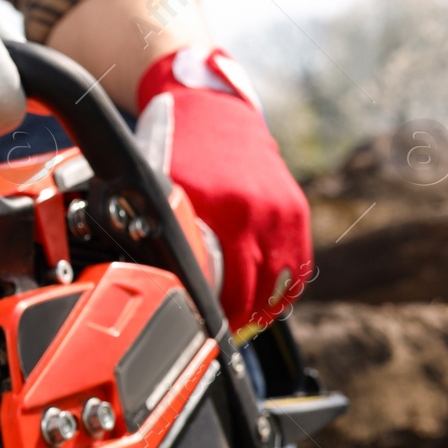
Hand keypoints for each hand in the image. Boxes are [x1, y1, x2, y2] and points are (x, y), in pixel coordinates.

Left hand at [135, 47, 311, 334]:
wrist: (215, 113)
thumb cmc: (180, 152)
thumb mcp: (163, 188)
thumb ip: (162, 228)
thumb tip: (148, 275)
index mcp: (225, 211)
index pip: (229, 284)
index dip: (220, 315)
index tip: (207, 331)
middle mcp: (259, 212)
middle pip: (259, 288)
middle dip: (244, 317)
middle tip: (226, 335)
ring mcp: (282, 211)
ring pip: (285, 280)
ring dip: (269, 308)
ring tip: (249, 325)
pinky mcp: (296, 208)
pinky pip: (300, 260)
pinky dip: (288, 287)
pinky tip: (273, 303)